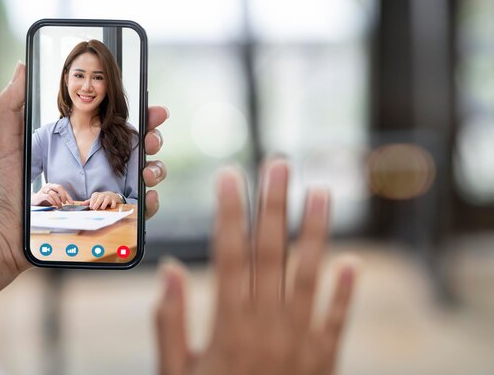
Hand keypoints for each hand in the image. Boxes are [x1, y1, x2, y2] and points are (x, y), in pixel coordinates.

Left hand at [0, 62, 169, 290]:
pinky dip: (149, 203)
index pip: (118, 127)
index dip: (141, 117)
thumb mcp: (8, 141)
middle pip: (137, 150)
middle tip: (151, 139)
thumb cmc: (1, 188)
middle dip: (153, 140)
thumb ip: (13, 103)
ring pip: (144, 178)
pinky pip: (136, 212)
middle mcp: (97, 168)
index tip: (154, 109)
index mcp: (80, 147)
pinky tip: (146, 197)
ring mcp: (104, 194)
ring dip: (155, 170)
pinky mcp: (105, 220)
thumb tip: (23, 66)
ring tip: (148, 171)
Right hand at [32, 183, 73, 206]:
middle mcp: (49, 186)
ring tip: (59, 206)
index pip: (63, 189)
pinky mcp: (40, 195)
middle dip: (64, 195)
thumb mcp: (54, 199)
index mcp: (53, 186)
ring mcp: (44, 190)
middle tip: (65, 203)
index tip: (71, 202)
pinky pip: (48, 197)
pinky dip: (52, 201)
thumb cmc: (44, 200)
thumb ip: (60, 198)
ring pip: (54, 193)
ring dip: (58, 201)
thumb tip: (68, 202)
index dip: (68, 196)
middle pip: (59, 187)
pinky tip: (54, 205)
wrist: (34, 201)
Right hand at [155, 159, 358, 374]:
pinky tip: (351, 262)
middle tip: (279, 165)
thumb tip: (170, 271)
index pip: (230, 254)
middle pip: (273, 253)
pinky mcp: (323, 361)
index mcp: (230, 325)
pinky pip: (337, 320)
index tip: (229, 177)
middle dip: (274, 205)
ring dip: (317, 232)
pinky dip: (345, 291)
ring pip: (310, 275)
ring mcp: (301, 342)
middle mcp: (269, 325)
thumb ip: (171, 323)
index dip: (229, 212)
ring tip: (322, 193)